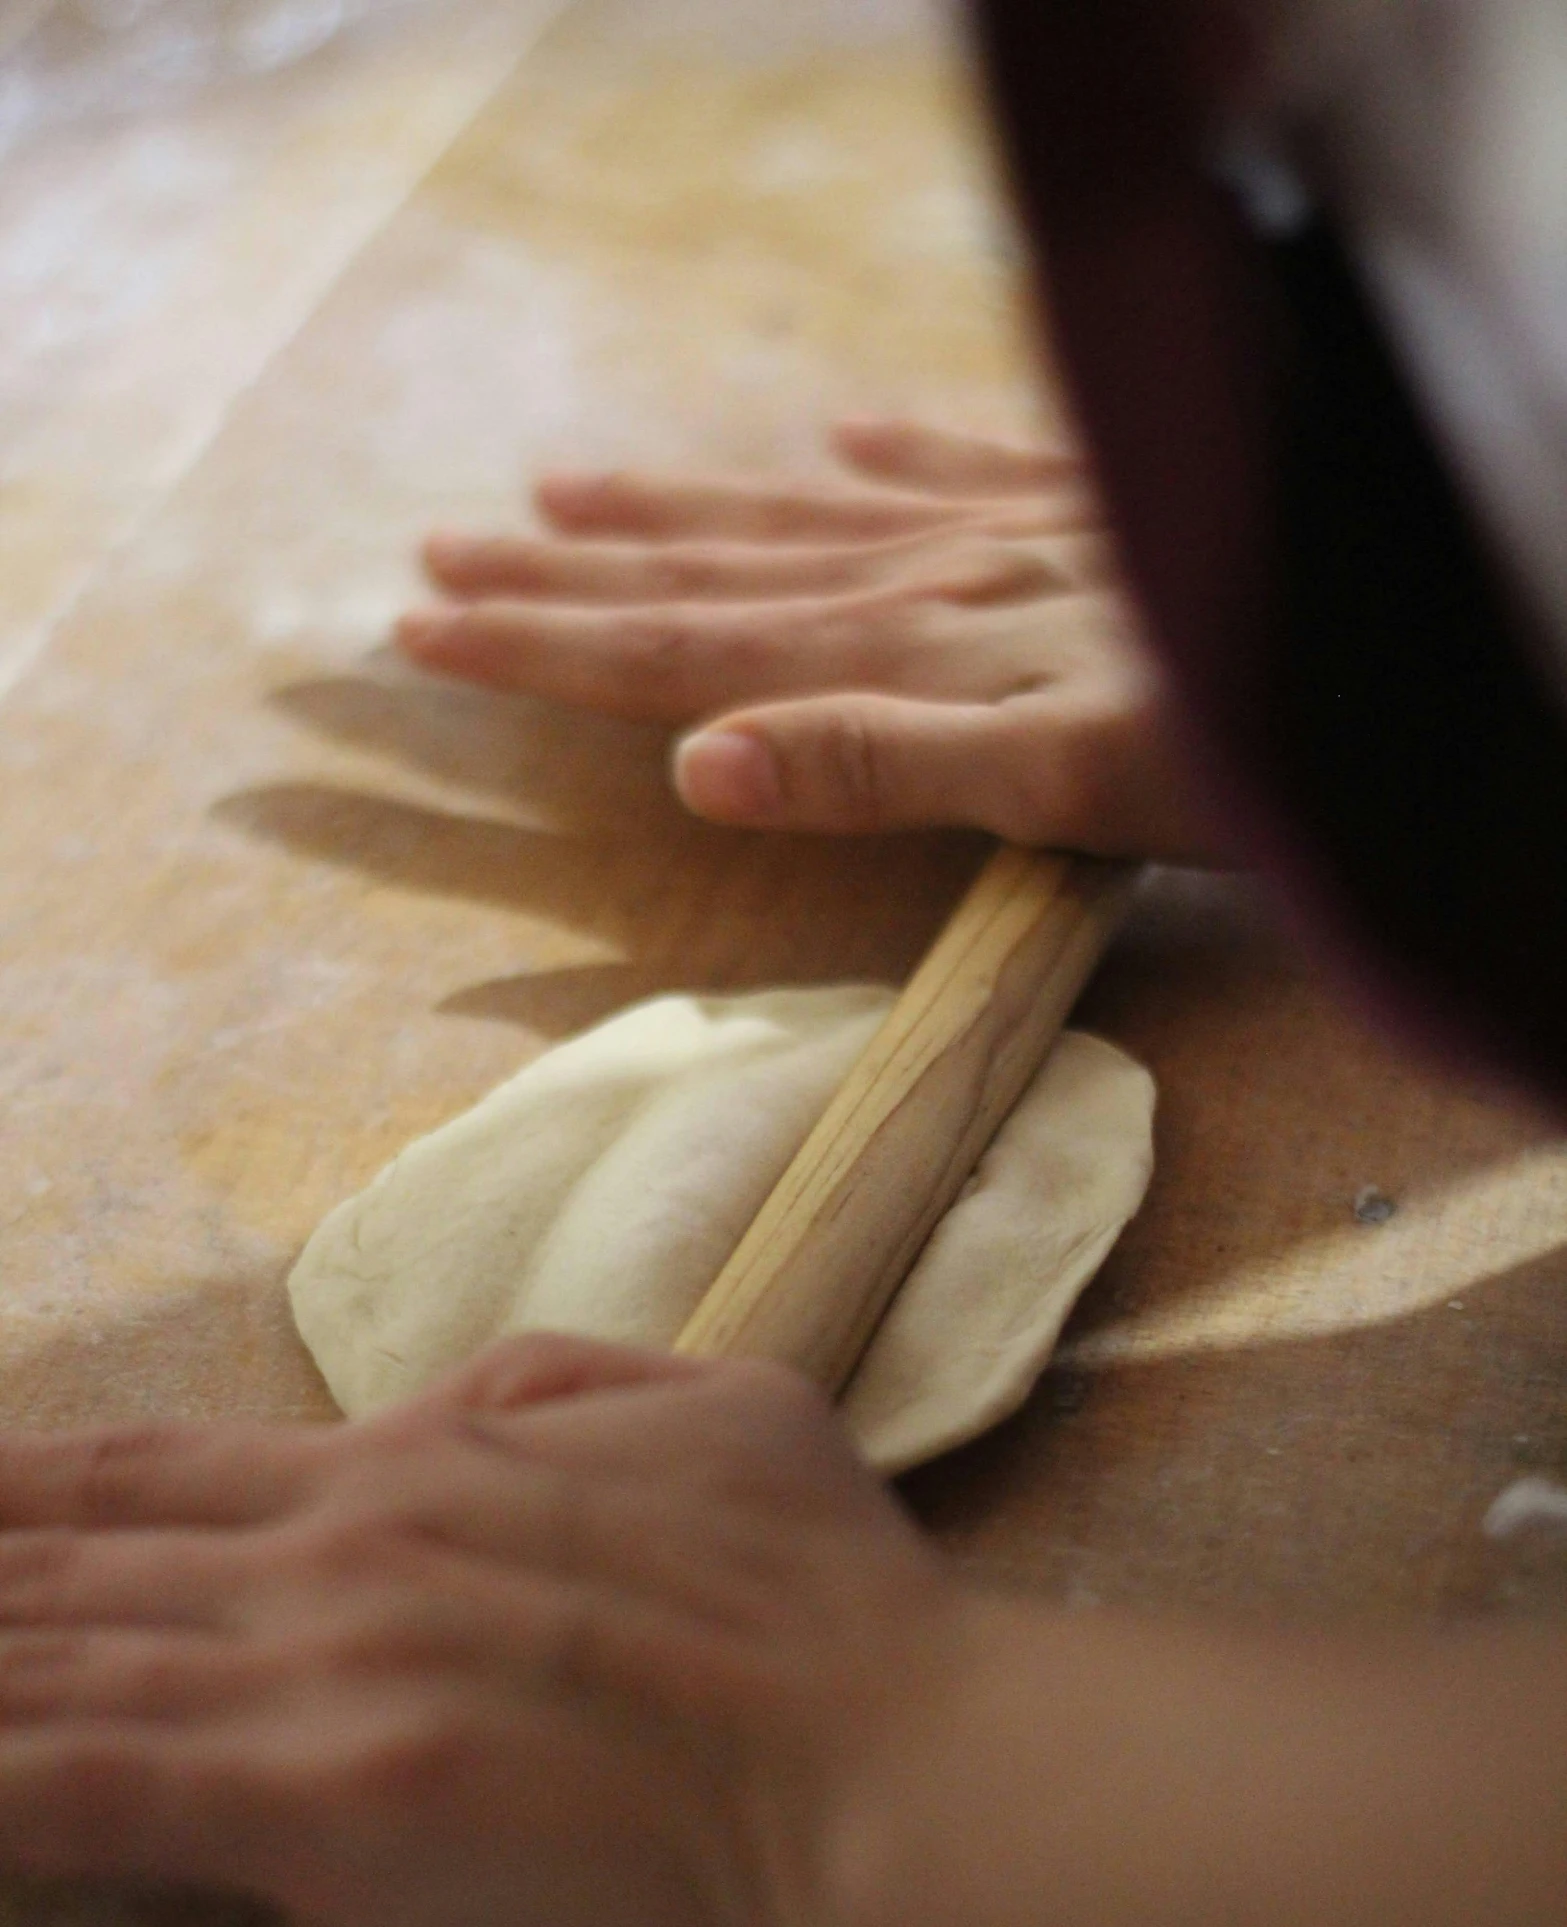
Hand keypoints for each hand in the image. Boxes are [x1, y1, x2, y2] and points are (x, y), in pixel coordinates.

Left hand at [0, 1336, 954, 1926]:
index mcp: (423, 1468)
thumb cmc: (843, 1609)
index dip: (22, 1485)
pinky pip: (84, 1783)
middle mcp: (341, 1551)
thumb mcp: (723, 1409)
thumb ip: (564, 1387)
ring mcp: (320, 1672)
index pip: (157, 1468)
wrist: (907, 1773)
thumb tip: (454, 1405)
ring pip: (51, 1657)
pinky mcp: (323, 1805)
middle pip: (71, 1556)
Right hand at [397, 420, 1215, 860]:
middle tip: (441, 558)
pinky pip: (966, 469)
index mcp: (914, 653)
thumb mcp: (1066, 779)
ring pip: (809, 521)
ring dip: (684, 514)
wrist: (1395, 644)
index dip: (552, 647)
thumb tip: (698, 766)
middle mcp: (943, 580)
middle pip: (719, 577)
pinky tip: (838, 433)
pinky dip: (892, 458)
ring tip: (567, 492)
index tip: (425, 630)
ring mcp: (1018, 537)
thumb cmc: (1253, 741)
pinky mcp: (1099, 512)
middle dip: (572, 579)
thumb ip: (884, 763)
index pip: (689, 654)